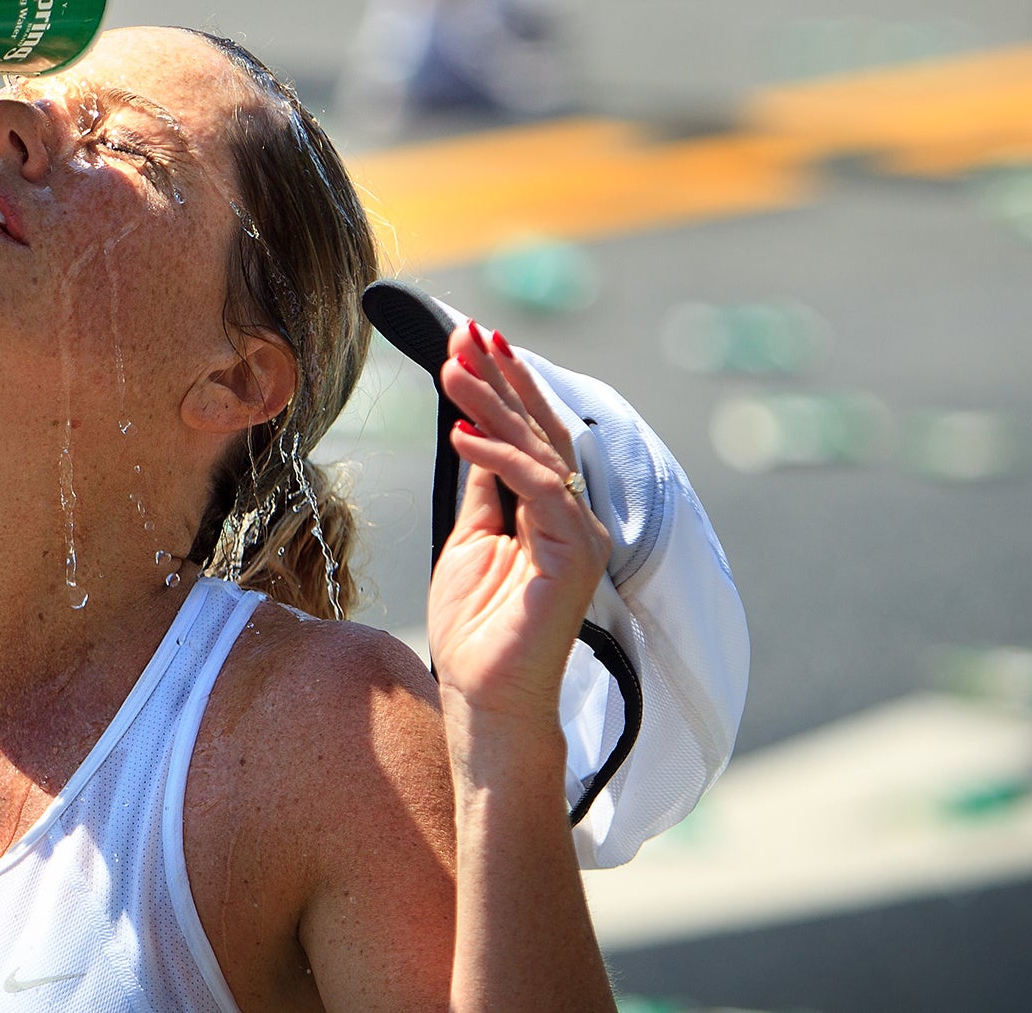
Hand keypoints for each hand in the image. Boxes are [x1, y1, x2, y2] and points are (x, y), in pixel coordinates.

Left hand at [427, 323, 612, 728]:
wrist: (485, 700)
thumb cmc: (477, 631)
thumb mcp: (470, 541)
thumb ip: (483, 488)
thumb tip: (475, 433)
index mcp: (552, 512)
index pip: (532, 434)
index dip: (505, 386)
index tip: (473, 340)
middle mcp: (575, 517)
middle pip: (542, 430)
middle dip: (504, 377)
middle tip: (470, 331)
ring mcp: (580, 535)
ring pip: (538, 450)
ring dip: (493, 404)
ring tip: (451, 368)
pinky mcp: (573, 556)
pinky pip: (536, 489)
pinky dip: (497, 456)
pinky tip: (459, 432)